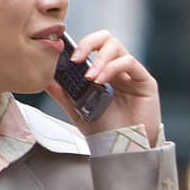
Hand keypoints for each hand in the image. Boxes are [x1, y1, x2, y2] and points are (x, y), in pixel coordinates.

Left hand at [44, 29, 161, 143]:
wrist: (122, 151)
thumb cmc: (105, 132)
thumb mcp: (77, 110)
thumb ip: (63, 93)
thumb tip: (44, 78)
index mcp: (103, 72)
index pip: (92, 46)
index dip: (79, 45)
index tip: (63, 55)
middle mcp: (118, 69)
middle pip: (105, 38)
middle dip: (88, 43)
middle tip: (76, 59)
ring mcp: (132, 74)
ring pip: (116, 46)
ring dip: (99, 59)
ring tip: (90, 78)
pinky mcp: (145, 81)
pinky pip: (128, 62)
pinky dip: (112, 67)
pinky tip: (101, 81)